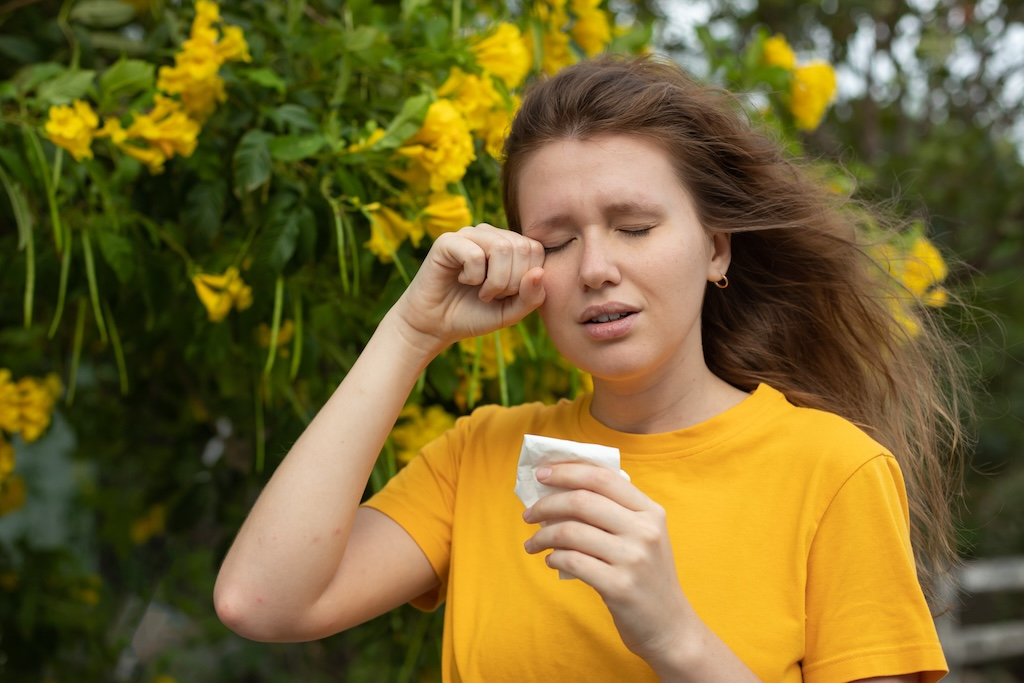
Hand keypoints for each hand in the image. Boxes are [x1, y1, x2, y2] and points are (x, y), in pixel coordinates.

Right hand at [392, 224, 545, 350]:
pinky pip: (476, 254)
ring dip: (495, 281)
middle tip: (492, 296)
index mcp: (509, 245)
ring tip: (481, 292)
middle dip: (511, 282)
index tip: (508, 295)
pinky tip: (462, 281)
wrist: (436, 325)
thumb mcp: (510, 312)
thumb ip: (531, 297)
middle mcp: (491, 234)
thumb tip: (539, 273)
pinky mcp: (448, 241)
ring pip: (501, 248)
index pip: (536, 249)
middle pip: (521, 247)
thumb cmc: (474, 314)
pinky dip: (473, 277)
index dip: (527, 279)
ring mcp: (469, 235)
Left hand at [522, 463, 694, 666]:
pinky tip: (551, 561)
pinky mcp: (619, 587)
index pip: (602, 477)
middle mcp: (644, 530)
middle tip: (528, 514)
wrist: (671, 627)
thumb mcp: (646, 535)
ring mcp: (633, 559)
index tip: (541, 473)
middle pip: (581, 501)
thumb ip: (616, 510)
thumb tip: (562, 488)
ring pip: (571, 532)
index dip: (567, 471)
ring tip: (533, 543)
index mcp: (650, 511)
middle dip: (546, 504)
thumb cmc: (648, 576)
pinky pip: (572, 562)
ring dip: (543, 535)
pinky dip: (554, 558)